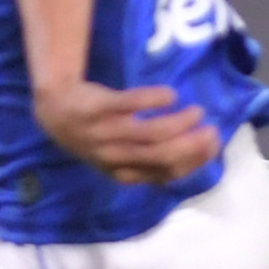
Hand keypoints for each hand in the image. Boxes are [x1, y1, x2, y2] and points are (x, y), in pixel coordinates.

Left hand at [32, 79, 218, 183]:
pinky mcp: (97, 107)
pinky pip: (129, 104)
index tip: (212, 145)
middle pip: (161, 154)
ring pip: (150, 132)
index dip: (193, 161)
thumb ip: (148, 162)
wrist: (55, 108)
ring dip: (180, 123)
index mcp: (121, 172)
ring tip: (196, 111)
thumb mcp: (118, 156)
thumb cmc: (95, 134)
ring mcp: (104, 132)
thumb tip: (193, 156)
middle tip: (212, 129)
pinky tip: (170, 95)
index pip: (164, 173)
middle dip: (192, 144)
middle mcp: (113, 155)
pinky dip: (154, 100)